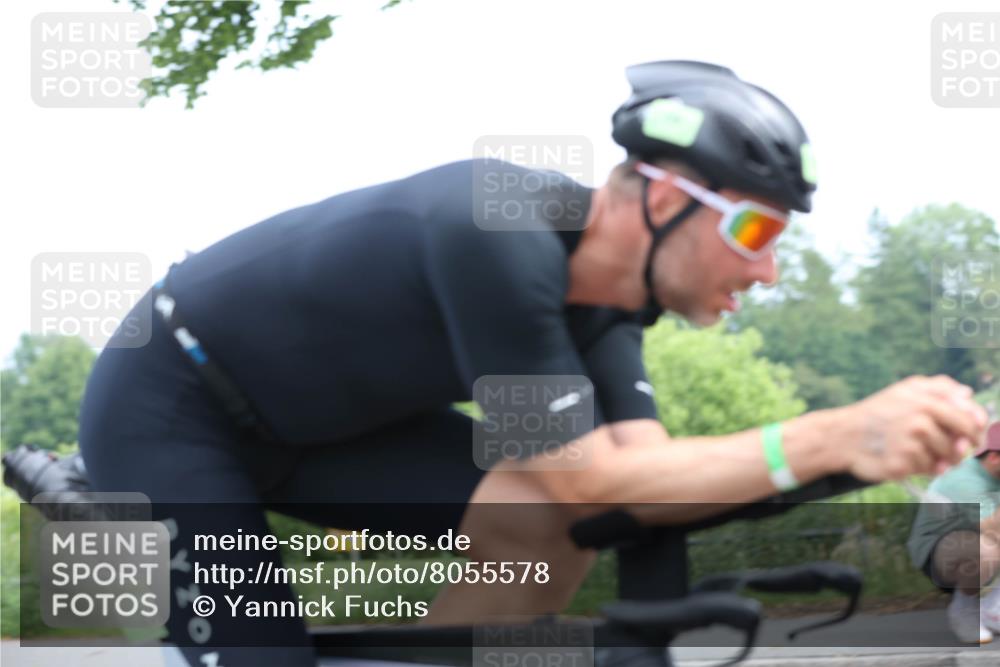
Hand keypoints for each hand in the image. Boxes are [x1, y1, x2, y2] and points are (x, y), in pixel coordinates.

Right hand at [839, 375, 987, 481]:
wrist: (843, 435)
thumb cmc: (878, 412)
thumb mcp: (905, 390)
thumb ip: (939, 387)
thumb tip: (968, 393)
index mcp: (924, 401)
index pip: (969, 417)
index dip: (976, 429)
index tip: (972, 435)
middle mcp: (918, 422)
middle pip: (960, 442)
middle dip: (959, 448)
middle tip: (953, 450)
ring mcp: (909, 444)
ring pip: (944, 458)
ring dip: (938, 458)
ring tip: (919, 451)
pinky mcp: (900, 465)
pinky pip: (926, 470)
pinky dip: (922, 468)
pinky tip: (907, 459)